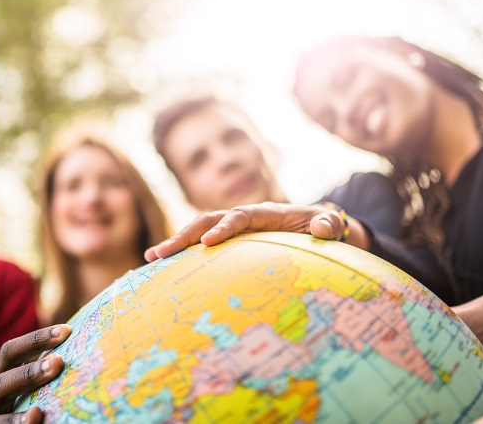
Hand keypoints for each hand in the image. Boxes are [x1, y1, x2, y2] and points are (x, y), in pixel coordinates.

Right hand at [0, 324, 71, 423]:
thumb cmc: (12, 413)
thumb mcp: (20, 394)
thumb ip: (41, 380)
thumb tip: (78, 360)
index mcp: (0, 380)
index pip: (12, 353)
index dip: (36, 340)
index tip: (66, 330)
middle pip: (0, 383)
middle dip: (29, 373)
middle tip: (58, 362)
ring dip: (15, 416)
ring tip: (37, 413)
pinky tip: (34, 423)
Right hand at [144, 202, 347, 260]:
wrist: (314, 227)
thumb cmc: (322, 228)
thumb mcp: (330, 226)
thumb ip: (328, 226)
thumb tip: (322, 230)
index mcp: (265, 213)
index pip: (239, 217)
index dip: (223, 227)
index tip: (208, 242)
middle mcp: (243, 217)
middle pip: (208, 220)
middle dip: (184, 235)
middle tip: (161, 253)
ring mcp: (232, 229)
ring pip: (199, 231)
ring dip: (176, 243)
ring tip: (152, 258)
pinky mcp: (228, 242)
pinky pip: (201, 245)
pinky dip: (183, 253)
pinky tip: (162, 267)